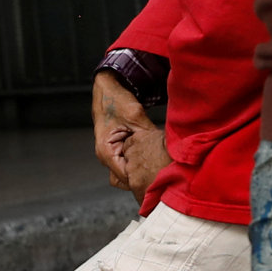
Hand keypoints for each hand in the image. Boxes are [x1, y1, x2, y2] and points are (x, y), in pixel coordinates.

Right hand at [91, 71, 167, 197]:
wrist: (108, 90)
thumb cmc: (116, 101)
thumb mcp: (135, 116)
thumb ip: (147, 135)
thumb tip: (165, 148)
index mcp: (106, 152)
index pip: (126, 177)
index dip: (143, 179)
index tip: (160, 178)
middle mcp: (106, 156)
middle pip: (126, 180)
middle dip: (142, 178)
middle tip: (161, 173)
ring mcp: (111, 155)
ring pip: (127, 175)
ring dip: (141, 171)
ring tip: (157, 165)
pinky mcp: (118, 151)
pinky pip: (129, 165)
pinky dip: (140, 164)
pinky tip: (151, 158)